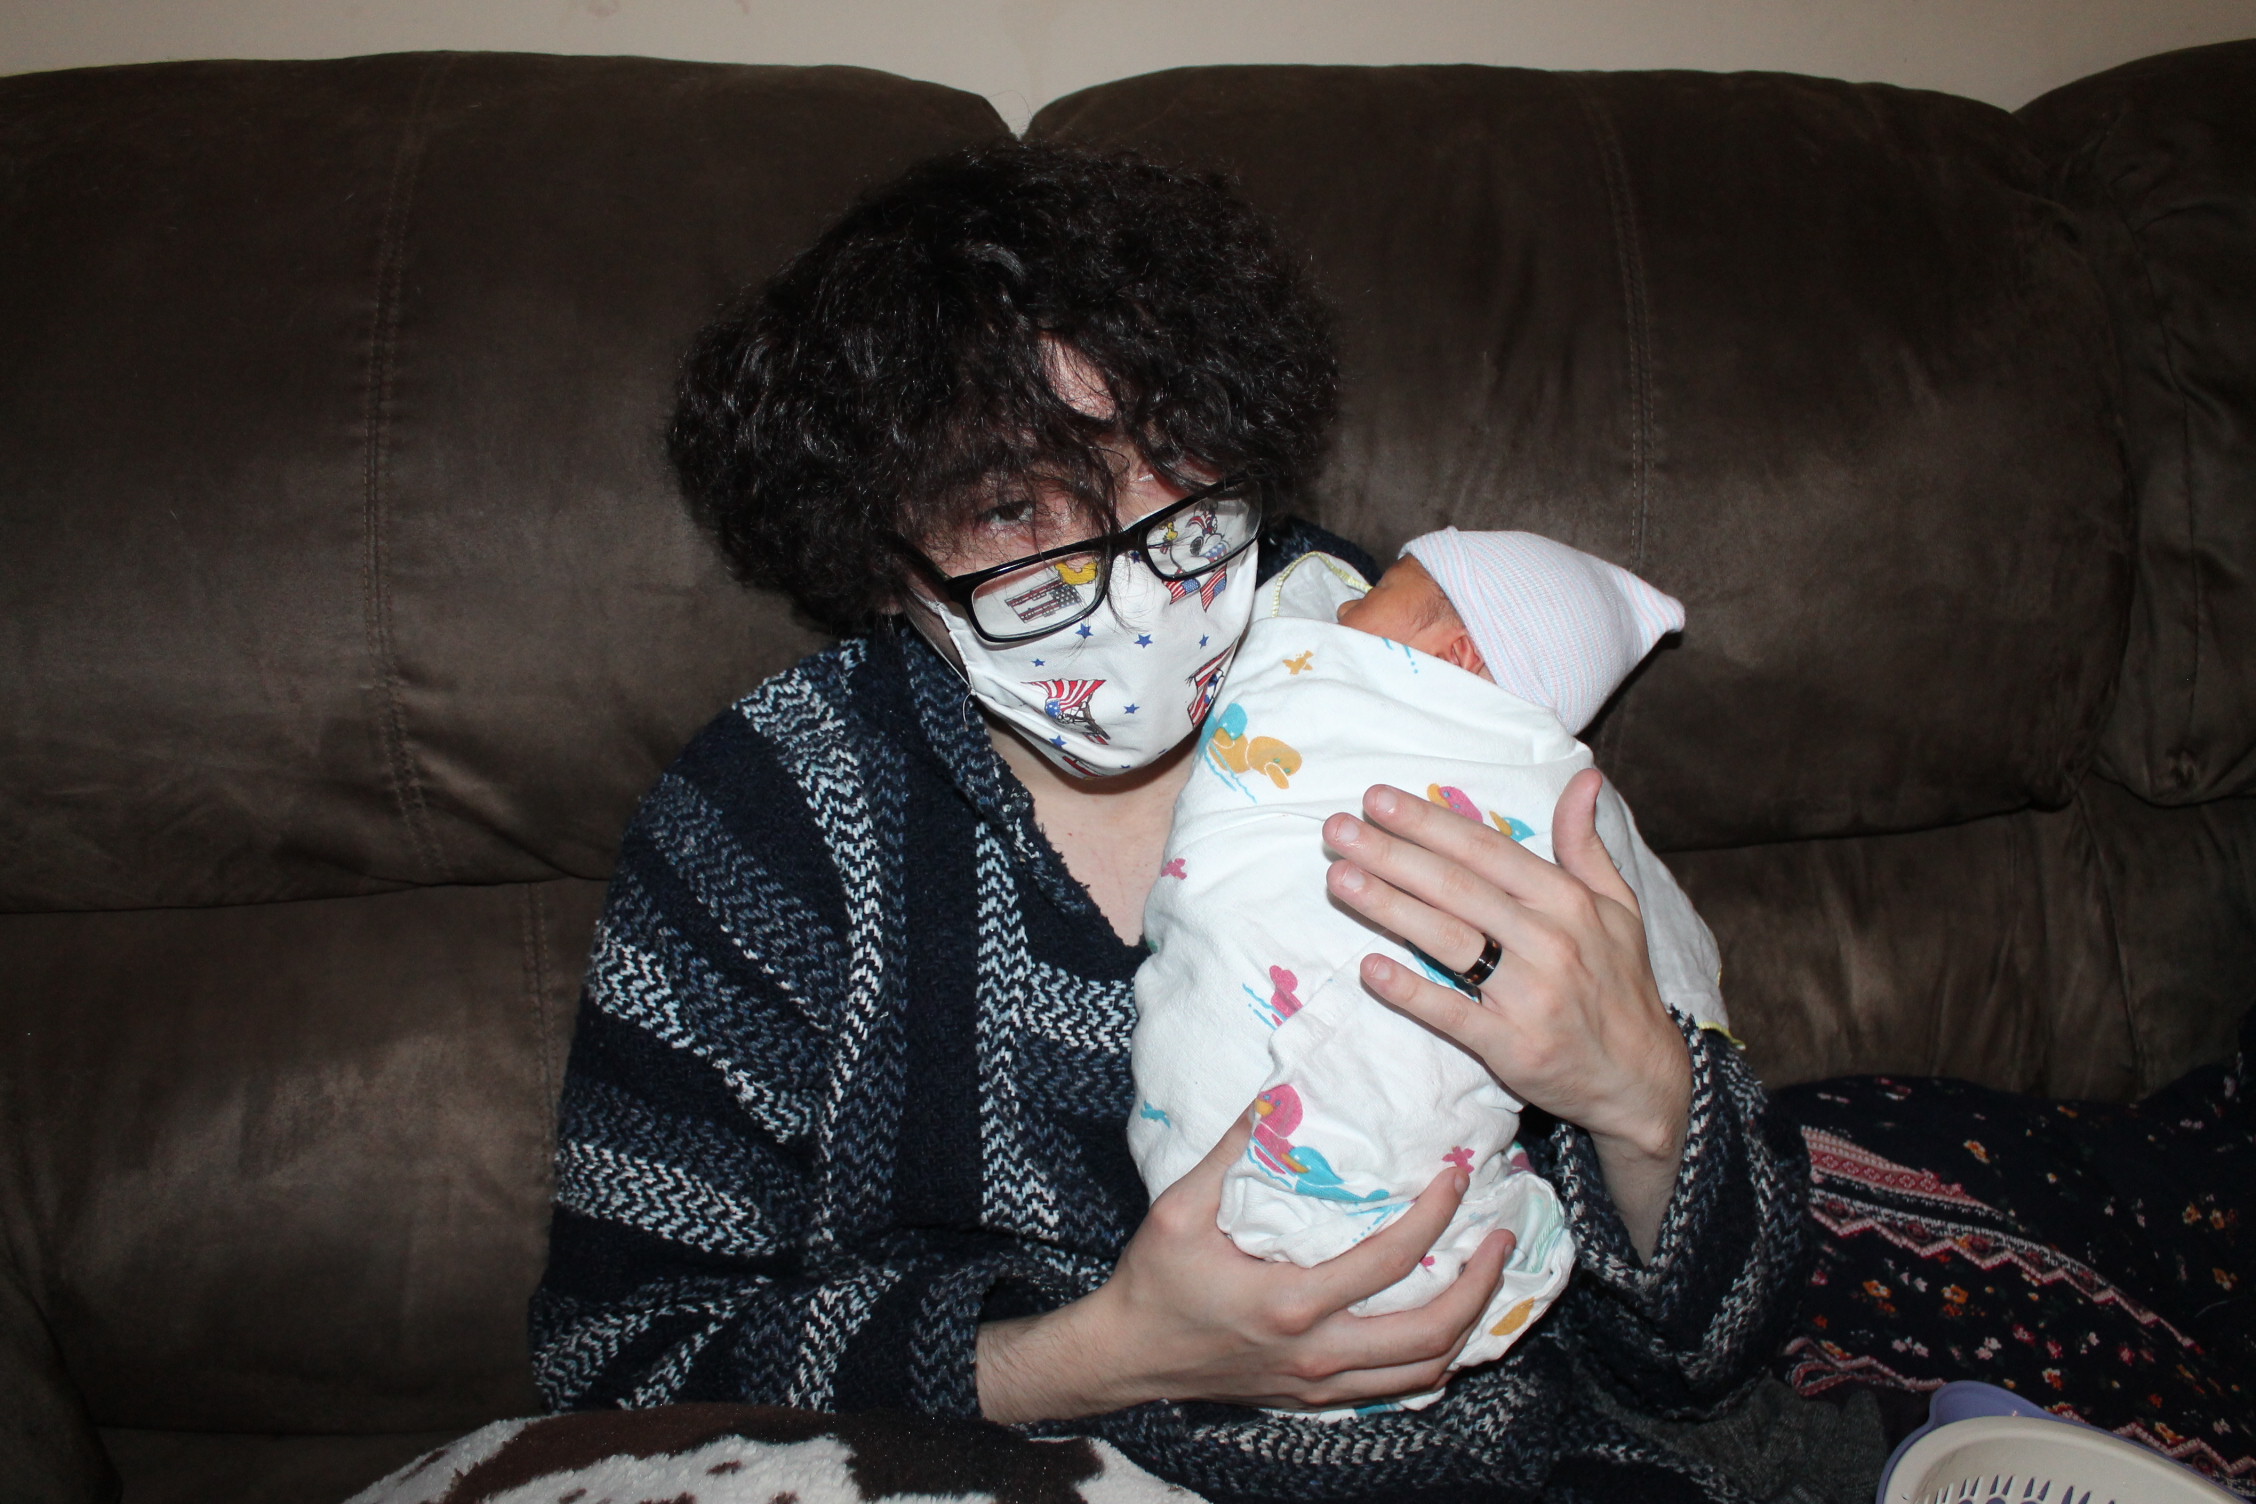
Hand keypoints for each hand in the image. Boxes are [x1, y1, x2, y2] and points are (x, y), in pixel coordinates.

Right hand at [977, 1102, 1513, 1422]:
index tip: (1457, 1176)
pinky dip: (1434, 1361)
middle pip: (1430, 1330)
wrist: (1127, 1356)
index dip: (1434, 1215)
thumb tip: (1281, 1094)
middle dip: (1479, 1282)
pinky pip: (1397, 1388)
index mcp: (1291, 1301)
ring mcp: (1320, 1382)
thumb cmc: (1154, 1280)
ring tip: (1486, 1277)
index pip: (1389, 1259)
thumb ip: (1234, 1151)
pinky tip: (1447, 1330)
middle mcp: (1317, 1351)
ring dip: (1469, 1324)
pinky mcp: (1315, 1397)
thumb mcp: (1181, 1208)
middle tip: (1500, 1237)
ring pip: (1424, 1369)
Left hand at [1322, 769, 1691, 1255]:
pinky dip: (1410, 991)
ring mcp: (1529, 994)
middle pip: (1456, 888)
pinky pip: (1452, 1013)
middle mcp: (1548, 940)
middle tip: (1336, 830)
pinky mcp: (1512, 1045)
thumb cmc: (1620, 983)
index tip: (1376, 798)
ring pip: (1448, 940)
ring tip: (1340, 878)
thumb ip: (1586, 844)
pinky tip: (1369, 969)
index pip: (1484, 850)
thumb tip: (1583, 778)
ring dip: (1388, 907)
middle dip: (1391, 854)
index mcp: (1567, 900)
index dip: (1428, 822)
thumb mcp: (1619, 906)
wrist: (1643, 1077)